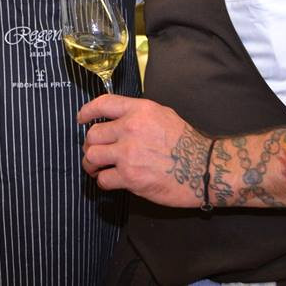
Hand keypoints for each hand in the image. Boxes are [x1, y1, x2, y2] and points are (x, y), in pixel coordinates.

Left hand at [78, 95, 208, 207]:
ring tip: (97, 168)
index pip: (103, 104)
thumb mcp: (164, 115)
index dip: (87, 111)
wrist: (205, 168)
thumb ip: (139, 114)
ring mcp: (129, 154)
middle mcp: (130, 129)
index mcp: (139, 110)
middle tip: (94, 152)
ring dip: (91, 164)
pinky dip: (104, 182)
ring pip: (92, 157)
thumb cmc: (187, 143)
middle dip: (90, 145)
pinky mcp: (130, 177)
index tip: (81, 119)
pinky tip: (112, 181)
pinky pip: (104, 179)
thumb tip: (119, 119)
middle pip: (92, 134)